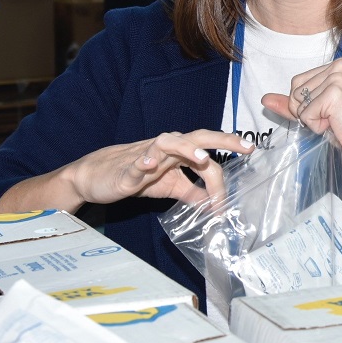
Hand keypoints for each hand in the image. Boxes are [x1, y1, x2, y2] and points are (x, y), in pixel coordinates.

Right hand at [62, 130, 251, 206]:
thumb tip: (215, 205)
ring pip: (169, 142)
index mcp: (181, 153)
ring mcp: (147, 155)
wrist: (96, 178)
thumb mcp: (171, 186)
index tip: (226, 204)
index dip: (219, 183)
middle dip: (222, 139)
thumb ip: (194, 192)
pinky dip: (144, 161)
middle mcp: (168, 148)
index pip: (208, 162)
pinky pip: (137, 162)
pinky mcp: (127, 168)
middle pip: (197, 137)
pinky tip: (151, 164)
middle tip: (245, 146)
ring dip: (186, 148)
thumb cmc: (138, 177)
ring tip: (201, 157)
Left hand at [263, 58, 341, 180]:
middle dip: (306, 111)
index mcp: (337, 66)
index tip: (330, 113)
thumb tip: (265, 98)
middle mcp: (338, 67)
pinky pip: (305, 114)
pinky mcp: (334, 93)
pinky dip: (317, 126)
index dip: (305, 105)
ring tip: (336, 122)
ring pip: (298, 103)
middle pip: (294, 90)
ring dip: (312, 120)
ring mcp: (337, 78)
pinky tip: (337, 125)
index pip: (296, 82)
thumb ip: (293, 104)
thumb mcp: (319, 113)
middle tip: (332, 119)